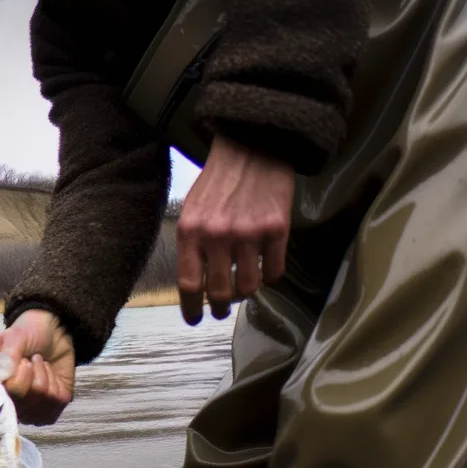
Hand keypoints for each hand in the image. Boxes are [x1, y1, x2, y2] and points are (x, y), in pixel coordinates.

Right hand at [0, 309, 75, 425]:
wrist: (54, 332)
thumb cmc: (28, 334)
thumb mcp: (13, 338)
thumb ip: (6, 357)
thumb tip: (5, 377)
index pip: (4, 400)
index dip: (18, 382)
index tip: (23, 361)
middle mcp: (11, 403)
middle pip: (24, 404)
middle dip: (33, 375)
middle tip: (31, 360)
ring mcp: (31, 408)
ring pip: (42, 400)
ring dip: (44, 375)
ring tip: (40, 364)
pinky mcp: (51, 408)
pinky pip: (57, 401)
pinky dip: (57, 382)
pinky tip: (50, 373)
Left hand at [175, 134, 293, 324]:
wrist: (253, 147)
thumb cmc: (219, 181)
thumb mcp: (193, 210)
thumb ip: (194, 244)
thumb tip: (197, 284)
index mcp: (191, 231)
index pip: (189, 283)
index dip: (191, 308)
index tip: (194, 320)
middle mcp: (218, 235)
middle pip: (219, 292)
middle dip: (219, 307)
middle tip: (220, 309)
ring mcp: (249, 234)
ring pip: (248, 286)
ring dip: (245, 294)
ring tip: (241, 290)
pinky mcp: (277, 230)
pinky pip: (274, 272)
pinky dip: (269, 277)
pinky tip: (264, 270)